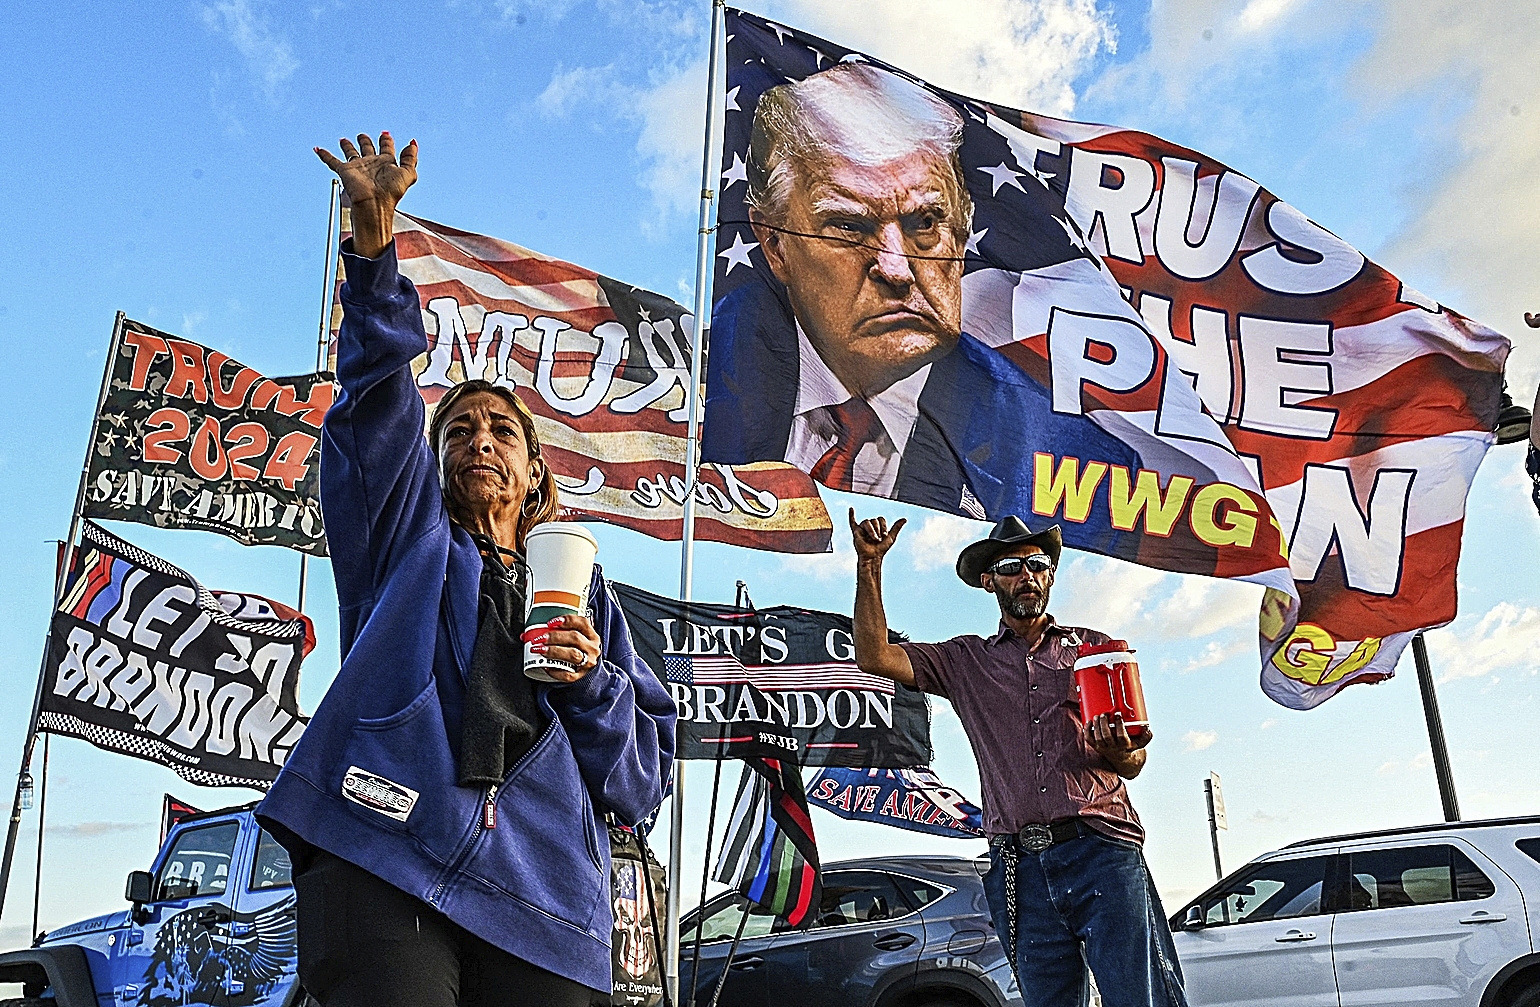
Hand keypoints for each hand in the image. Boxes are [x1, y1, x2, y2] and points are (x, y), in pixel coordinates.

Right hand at [314, 132, 417, 257]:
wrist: (374, 203)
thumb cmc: (391, 193)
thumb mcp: (408, 174)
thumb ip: (411, 158)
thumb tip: (413, 143)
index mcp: (386, 164)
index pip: (386, 149)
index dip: (386, 141)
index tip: (385, 134)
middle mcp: (372, 165)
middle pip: (367, 149)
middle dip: (365, 141)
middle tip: (363, 135)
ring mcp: (358, 168)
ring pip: (350, 153)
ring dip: (347, 146)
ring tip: (343, 140)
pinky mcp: (345, 172)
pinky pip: (332, 161)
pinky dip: (325, 155)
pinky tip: (318, 149)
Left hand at [530, 614, 602, 683]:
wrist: (583, 665)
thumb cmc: (574, 647)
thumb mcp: (573, 635)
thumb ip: (556, 631)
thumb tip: (526, 635)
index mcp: (591, 634)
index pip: (582, 623)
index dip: (566, 620)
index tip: (550, 623)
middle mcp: (592, 648)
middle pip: (575, 638)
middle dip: (555, 637)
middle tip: (540, 638)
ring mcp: (587, 662)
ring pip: (572, 655)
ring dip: (554, 651)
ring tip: (540, 650)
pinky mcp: (580, 675)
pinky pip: (567, 674)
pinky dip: (555, 670)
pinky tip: (545, 665)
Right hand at [849, 509, 904, 564]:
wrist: (873, 557)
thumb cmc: (881, 549)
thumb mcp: (891, 537)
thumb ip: (896, 527)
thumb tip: (904, 519)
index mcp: (878, 526)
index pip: (881, 519)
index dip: (884, 526)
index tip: (884, 536)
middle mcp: (870, 526)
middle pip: (874, 520)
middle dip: (878, 530)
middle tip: (878, 539)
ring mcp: (862, 529)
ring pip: (867, 522)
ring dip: (872, 531)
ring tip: (873, 539)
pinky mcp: (856, 532)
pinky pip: (852, 522)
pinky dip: (851, 515)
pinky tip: (851, 509)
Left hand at [1085, 712, 1150, 754]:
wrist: (1124, 761)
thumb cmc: (1131, 747)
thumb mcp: (1141, 743)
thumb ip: (1146, 735)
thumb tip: (1146, 727)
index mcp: (1125, 746)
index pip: (1121, 736)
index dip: (1119, 725)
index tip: (1118, 715)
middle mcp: (1113, 748)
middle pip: (1107, 736)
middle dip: (1104, 724)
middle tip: (1105, 714)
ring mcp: (1104, 748)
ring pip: (1098, 738)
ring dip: (1096, 726)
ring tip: (1097, 716)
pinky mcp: (1097, 747)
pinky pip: (1089, 740)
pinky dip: (1087, 730)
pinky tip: (1088, 722)